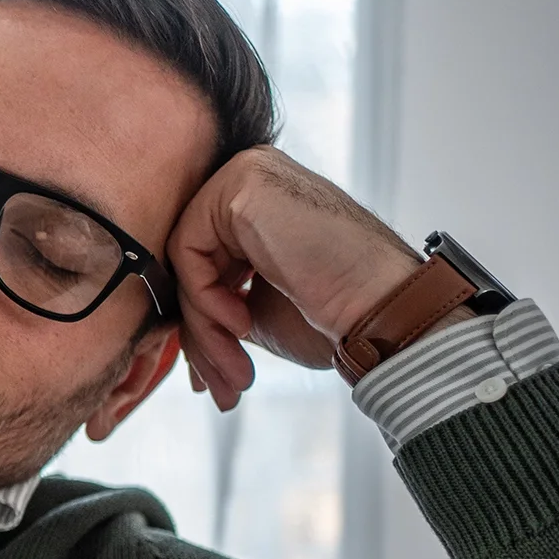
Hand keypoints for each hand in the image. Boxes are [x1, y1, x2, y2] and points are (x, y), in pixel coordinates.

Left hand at [166, 146, 423, 409]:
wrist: (382, 310)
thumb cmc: (334, 313)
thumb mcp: (256, 311)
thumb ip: (213, 304)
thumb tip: (175, 332)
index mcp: (257, 206)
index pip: (200, 264)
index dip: (202, 326)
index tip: (214, 375)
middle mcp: (249, 180)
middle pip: (191, 265)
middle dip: (203, 335)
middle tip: (222, 384)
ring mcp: (246, 174)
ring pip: (186, 263)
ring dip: (205, 329)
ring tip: (233, 371)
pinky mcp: (242, 183)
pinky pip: (189, 250)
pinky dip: (206, 299)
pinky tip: (241, 323)